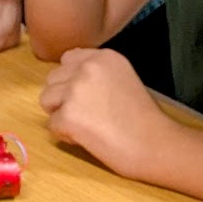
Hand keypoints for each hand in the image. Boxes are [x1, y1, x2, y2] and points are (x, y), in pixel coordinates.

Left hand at [39, 48, 180, 179]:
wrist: (156, 145)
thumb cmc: (143, 118)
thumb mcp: (123, 78)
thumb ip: (96, 73)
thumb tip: (68, 78)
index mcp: (102, 56)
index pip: (67, 59)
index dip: (72, 79)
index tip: (88, 95)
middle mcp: (87, 68)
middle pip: (52, 79)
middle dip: (63, 97)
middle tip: (89, 114)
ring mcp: (75, 90)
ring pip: (46, 100)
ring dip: (61, 114)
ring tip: (87, 125)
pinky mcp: (68, 115)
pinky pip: (52, 125)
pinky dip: (65, 134)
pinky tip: (89, 137)